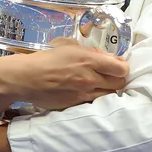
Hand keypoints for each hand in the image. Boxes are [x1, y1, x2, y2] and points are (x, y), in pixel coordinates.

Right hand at [0, 43, 129, 110]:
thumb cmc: (47, 58)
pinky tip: (88, 93)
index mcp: (89, 60)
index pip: (121, 68)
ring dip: (108, 90)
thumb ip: (92, 52)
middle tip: (111, 75)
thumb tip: (107, 57)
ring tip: (99, 85)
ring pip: (110, 95)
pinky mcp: (77, 105)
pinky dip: (96, 98)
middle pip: (120, 83)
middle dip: (118, 78)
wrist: (28, 77)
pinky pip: (95, 103)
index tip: (118, 65)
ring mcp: (84, 94)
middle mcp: (90, 78)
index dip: (123, 66)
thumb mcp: (70, 46)